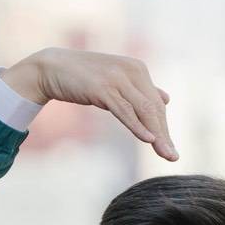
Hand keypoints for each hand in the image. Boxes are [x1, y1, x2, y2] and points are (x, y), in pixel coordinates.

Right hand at [0, 47, 177, 160]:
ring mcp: (117, 78)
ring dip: (156, 135)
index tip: (170, 148)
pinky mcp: (103, 88)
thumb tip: (166, 98)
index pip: (156, 103)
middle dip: (164, 134)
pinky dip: (138, 126)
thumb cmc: (84, 77)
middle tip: (173, 156)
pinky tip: (148, 140)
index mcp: (138, 69)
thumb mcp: (117, 82)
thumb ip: (141, 90)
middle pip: (153, 108)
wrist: (52, 68)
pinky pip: (125, 111)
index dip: (164, 127)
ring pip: (143, 110)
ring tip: (165, 154)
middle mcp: (132, 71)